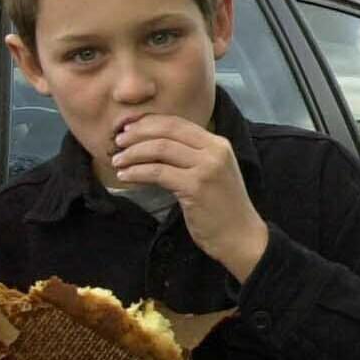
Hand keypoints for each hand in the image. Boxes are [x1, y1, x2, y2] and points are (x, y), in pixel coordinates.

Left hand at [111, 114, 269, 281]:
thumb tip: (154, 146)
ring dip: (133, 154)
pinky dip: (137, 172)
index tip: (128, 130)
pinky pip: (158, 173)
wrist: (241, 236)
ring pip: (160, 149)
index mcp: (218, 143)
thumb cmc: (223, 208)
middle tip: (118, 143)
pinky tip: (125, 176)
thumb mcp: (213, 173)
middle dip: (137, 134)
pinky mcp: (196, 186)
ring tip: (117, 161)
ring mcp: (206, 168)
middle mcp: (215, 150)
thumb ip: (192, 156)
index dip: (149, 123)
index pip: (178, 123)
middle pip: (167, 131)